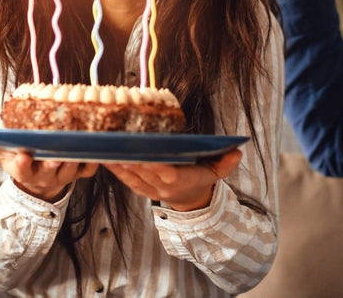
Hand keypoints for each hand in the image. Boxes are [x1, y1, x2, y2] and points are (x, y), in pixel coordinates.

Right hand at [0, 120, 97, 201]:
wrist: (40, 181)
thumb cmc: (16, 161)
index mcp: (23, 170)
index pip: (22, 169)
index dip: (23, 163)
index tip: (23, 153)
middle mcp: (44, 175)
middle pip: (51, 169)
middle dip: (54, 159)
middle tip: (59, 145)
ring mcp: (63, 175)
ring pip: (72, 168)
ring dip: (77, 156)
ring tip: (82, 138)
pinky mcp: (79, 172)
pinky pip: (89, 168)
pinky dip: (95, 159)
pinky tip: (99, 144)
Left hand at [106, 148, 241, 211]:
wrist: (191, 200)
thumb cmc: (201, 178)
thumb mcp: (217, 171)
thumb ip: (226, 163)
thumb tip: (238, 152)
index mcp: (181, 179)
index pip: (167, 173)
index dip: (155, 166)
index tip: (144, 154)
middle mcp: (163, 185)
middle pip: (145, 172)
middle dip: (131, 158)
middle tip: (117, 142)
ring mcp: (150, 188)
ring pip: (132, 175)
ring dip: (118, 163)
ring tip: (105, 147)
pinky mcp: (141, 188)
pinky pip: (126, 179)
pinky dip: (115, 169)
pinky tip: (104, 157)